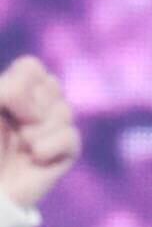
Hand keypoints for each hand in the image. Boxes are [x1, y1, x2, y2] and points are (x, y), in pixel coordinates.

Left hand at [0, 56, 81, 215]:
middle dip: (27, 108)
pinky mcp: (67, 153)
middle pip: (53, 85)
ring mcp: (54, 129)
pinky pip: (71, 137)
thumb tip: (41, 114)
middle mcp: (38, 107)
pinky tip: (34, 159)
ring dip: (35, 131)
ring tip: (21, 147)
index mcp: (16, 91)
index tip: (2, 107)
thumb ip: (12, 90)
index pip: (32, 67)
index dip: (18, 85)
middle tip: (13, 129)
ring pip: (64, 111)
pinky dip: (49, 147)